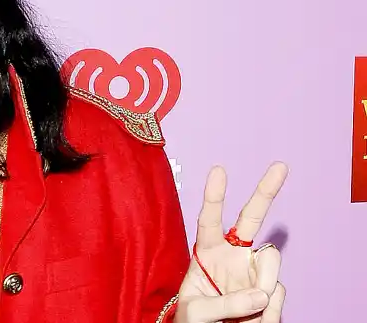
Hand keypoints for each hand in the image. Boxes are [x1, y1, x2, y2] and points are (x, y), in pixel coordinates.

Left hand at [173, 162, 287, 321]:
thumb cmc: (193, 322)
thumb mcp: (195, 312)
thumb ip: (222, 304)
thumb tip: (262, 295)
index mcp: (206, 253)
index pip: (209, 220)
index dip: (214, 196)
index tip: (219, 169)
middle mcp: (233, 257)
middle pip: (251, 218)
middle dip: (266, 191)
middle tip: (280, 166)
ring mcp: (254, 272)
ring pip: (271, 261)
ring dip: (260, 287)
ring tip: (244, 315)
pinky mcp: (270, 291)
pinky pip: (277, 293)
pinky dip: (268, 313)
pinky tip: (254, 322)